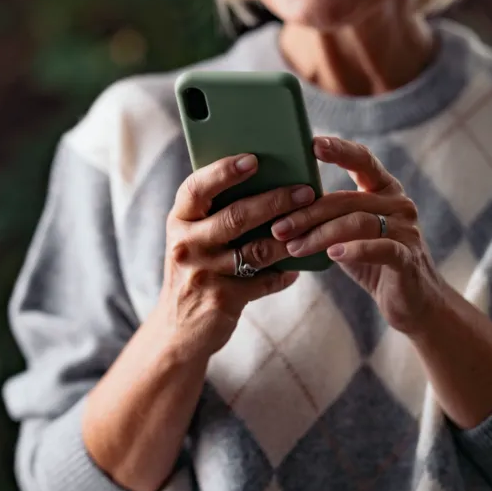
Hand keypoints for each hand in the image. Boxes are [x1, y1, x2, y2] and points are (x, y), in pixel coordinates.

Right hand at [155, 153, 314, 358]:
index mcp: (178, 221)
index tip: (253, 159)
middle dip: (276, 201)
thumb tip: (267, 183)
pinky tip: (298, 267)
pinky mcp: (222, 299)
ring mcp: (203, 273)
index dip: (223, 171)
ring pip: (257, 249)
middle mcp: (185, 245)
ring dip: (290, 237)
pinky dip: (285, 273)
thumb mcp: (192, 240)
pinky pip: (264, 281)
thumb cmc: (194, 273)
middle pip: (235, 216)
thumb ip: (214, 215)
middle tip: (306, 191)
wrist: (177, 331)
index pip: (196, 188)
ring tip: (314, 226)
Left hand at [269, 136, 448, 334]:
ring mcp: (406, 230)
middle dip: (308, 212)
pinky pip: (380, 248)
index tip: (311, 144)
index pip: (362, 160)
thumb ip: (328, 216)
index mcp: (383, 189)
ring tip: (293, 246)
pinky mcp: (409, 257)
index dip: (339, 150)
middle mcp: (398, 203)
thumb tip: (279, 205)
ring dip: (320, 234)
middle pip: (347, 199)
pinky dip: (354, 250)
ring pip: (357, 222)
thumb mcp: (347, 234)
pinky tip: (332, 254)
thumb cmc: (371, 262)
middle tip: (278, 227)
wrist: (412, 301)